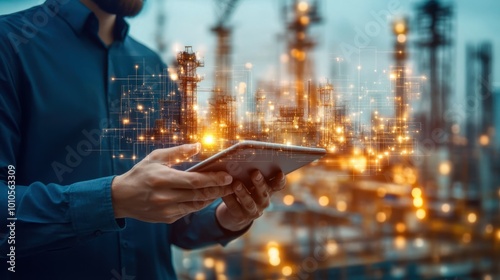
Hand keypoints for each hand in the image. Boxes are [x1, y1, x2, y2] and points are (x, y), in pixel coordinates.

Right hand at [111, 143, 233, 222]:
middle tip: (232, 184)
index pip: (194, 181)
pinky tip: (208, 197)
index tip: (227, 176)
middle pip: (199, 195)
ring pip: (196, 205)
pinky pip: (189, 211)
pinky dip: (200, 204)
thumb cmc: (140, 173)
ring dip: (211, 198)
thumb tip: (199, 145)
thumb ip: (178, 152)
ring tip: (224, 189)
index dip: (213, 179)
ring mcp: (166, 210)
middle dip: (218, 189)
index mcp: (162, 179)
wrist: (121, 198)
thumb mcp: (156, 157)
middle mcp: (165, 197)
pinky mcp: (167, 219)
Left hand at [216, 170, 285, 231]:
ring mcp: (253, 211)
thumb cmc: (246, 190)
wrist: (236, 213)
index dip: (280, 181)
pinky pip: (234, 207)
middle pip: (264, 193)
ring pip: (249, 203)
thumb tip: (245, 159)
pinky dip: (229, 199)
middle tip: (255, 172)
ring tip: (236, 184)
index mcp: (268, 190)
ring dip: (243, 193)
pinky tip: (224, 193)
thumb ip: (253, 174)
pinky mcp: (240, 217)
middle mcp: (264, 201)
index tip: (280, 172)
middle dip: (259, 183)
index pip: (278, 186)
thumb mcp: (252, 183)